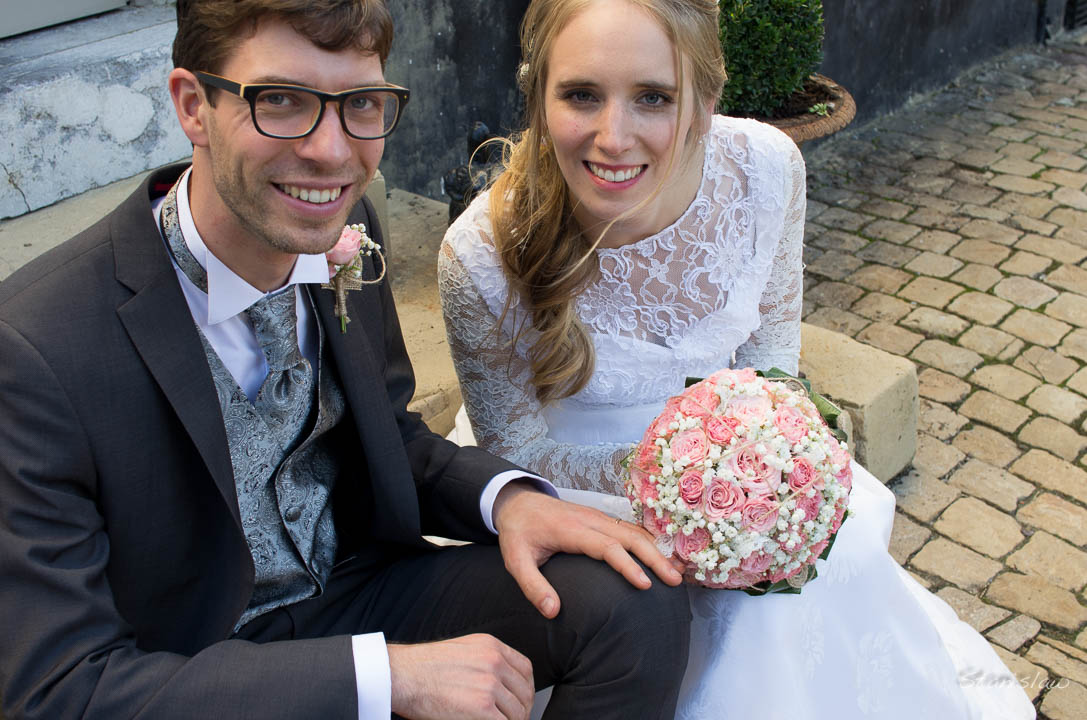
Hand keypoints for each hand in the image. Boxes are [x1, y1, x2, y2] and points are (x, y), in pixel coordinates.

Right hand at [388, 634, 533, 718]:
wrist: (402, 675)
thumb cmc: (423, 666)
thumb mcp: (463, 649)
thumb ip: (485, 660)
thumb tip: (501, 681)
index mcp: (491, 646)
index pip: (525, 669)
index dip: (526, 689)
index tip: (522, 699)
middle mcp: (494, 662)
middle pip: (525, 692)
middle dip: (522, 708)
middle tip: (514, 718)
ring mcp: (489, 685)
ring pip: (518, 711)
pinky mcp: (482, 707)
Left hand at [492, 482, 683, 618]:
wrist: (518, 503)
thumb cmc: (518, 533)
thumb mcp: (515, 560)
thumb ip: (532, 586)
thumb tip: (553, 612)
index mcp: (571, 530)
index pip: (606, 547)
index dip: (627, 565)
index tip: (645, 585)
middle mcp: (590, 520)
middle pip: (630, 536)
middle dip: (655, 558)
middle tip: (674, 582)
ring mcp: (598, 516)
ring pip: (634, 531)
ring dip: (657, 550)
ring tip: (676, 572)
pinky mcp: (601, 518)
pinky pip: (630, 528)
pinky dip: (650, 542)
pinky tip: (662, 557)